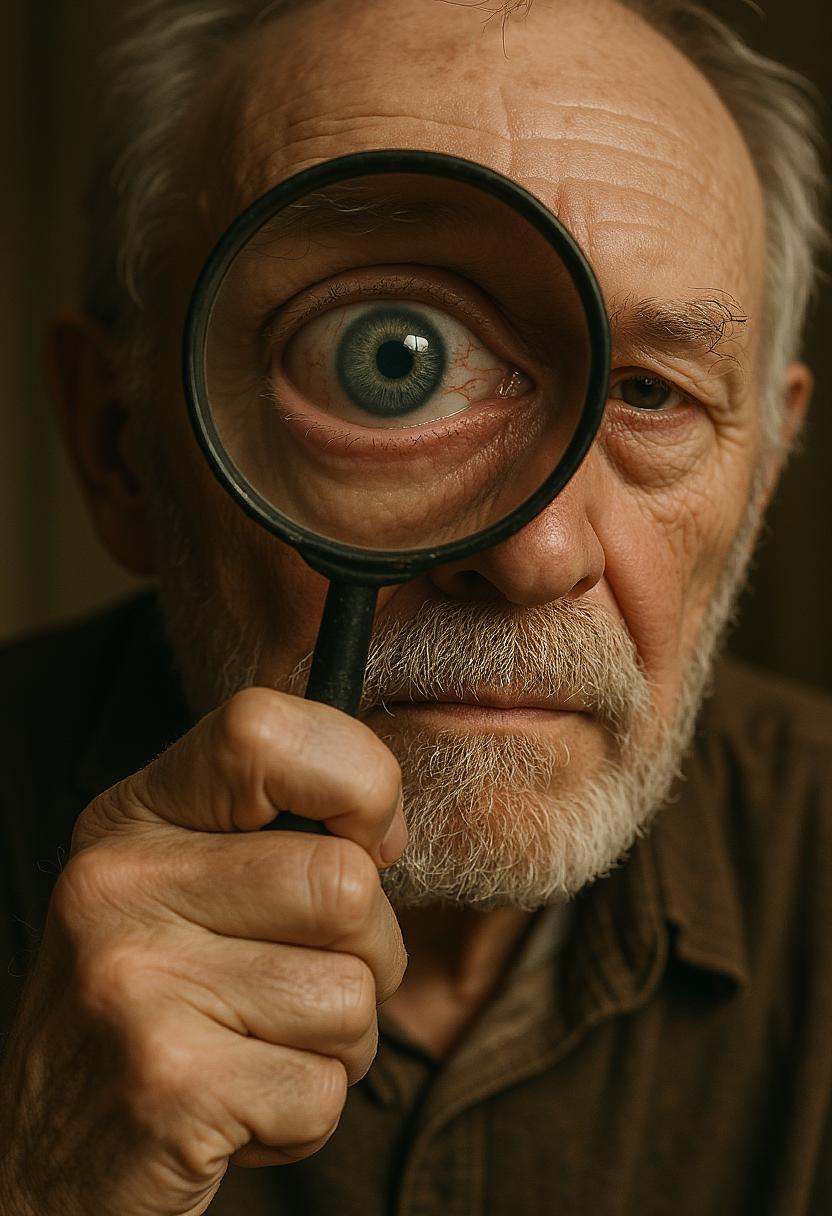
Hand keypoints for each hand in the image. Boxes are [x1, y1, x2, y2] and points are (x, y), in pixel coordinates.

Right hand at [0, 688, 406, 1215]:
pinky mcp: (168, 1085)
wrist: (39, 1163)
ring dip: (339, 1044)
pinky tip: (237, 1108)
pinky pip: (326, 1089)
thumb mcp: (180, 889)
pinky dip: (306, 1115)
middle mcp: (119, 884)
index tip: (367, 842)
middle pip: (345, 884)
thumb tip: (384, 823)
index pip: (265, 730)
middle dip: (368, 954)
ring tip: (258, 1050)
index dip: (357, 781)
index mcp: (132, 819)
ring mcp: (134, 981)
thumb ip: (269, 833)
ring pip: (352, 994)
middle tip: (306, 986)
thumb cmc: (151, 1009)